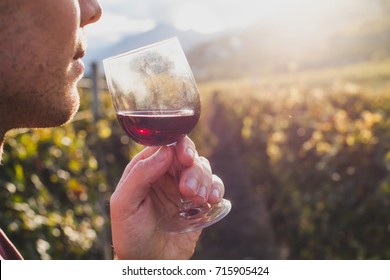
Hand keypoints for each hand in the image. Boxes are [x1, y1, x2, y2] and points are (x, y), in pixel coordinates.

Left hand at [110, 136, 224, 258]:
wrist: (147, 262)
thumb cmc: (130, 234)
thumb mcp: (124, 204)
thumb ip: (140, 174)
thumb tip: (165, 150)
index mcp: (146, 169)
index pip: (165, 145)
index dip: (178, 146)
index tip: (185, 158)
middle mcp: (166, 175)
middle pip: (188, 155)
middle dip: (192, 168)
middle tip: (187, 189)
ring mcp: (184, 188)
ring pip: (202, 168)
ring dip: (203, 180)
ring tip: (194, 200)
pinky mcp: (198, 202)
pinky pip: (214, 186)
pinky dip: (216, 188)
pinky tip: (211, 199)